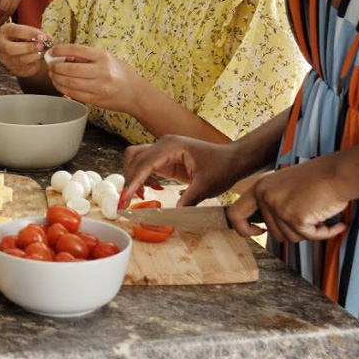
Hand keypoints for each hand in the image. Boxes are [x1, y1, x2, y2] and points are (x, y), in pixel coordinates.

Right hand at [0, 23, 50, 79]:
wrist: (22, 50)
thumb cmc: (27, 37)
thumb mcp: (31, 32)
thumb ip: (40, 34)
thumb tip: (48, 39)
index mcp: (5, 31)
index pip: (15, 31)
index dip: (30, 34)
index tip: (43, 37)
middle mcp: (0, 45)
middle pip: (10, 48)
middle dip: (28, 48)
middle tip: (41, 46)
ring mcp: (4, 59)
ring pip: (19, 60)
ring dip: (34, 57)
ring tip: (43, 52)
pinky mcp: (11, 70)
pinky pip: (24, 69)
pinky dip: (34, 64)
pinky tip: (39, 59)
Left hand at [45, 42, 148, 116]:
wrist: (136, 93)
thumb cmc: (120, 73)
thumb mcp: (107, 58)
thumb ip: (87, 57)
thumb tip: (64, 57)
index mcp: (103, 57)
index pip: (76, 50)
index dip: (60, 50)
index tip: (52, 52)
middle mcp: (101, 71)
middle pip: (70, 69)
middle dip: (55, 67)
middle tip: (50, 66)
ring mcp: (99, 87)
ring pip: (70, 83)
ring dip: (57, 79)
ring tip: (52, 75)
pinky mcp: (96, 99)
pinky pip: (75, 94)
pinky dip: (64, 89)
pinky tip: (59, 85)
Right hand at [121, 134, 247, 206]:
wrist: (233, 160)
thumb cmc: (222, 168)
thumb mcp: (206, 187)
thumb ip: (188, 200)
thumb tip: (173, 215)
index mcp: (172, 146)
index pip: (144, 163)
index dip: (132, 182)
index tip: (125, 199)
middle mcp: (164, 144)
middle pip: (135, 158)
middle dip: (129, 180)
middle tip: (126, 203)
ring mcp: (164, 148)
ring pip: (137, 159)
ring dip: (134, 177)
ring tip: (139, 197)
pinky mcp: (167, 156)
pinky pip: (147, 164)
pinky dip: (142, 176)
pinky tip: (151, 189)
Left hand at [228, 157, 350, 242]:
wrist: (338, 173)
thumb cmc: (318, 179)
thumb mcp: (284, 186)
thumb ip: (272, 203)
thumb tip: (265, 229)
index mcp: (259, 187)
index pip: (234, 214)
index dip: (244, 229)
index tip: (260, 231)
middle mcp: (265, 196)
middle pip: (274, 233)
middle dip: (295, 231)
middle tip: (311, 216)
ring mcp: (278, 206)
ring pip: (291, 238)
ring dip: (310, 231)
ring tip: (321, 214)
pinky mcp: (295, 217)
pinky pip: (309, 237)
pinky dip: (324, 233)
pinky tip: (336, 224)